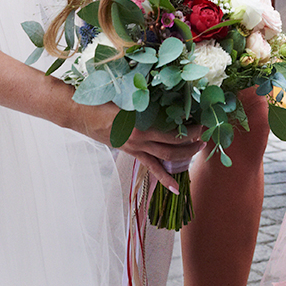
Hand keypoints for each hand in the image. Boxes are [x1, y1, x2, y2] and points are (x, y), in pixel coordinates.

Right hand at [75, 103, 203, 191]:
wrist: (80, 113)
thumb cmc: (102, 100)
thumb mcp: (126, 98)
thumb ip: (146, 101)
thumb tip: (167, 97)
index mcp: (139, 127)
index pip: (172, 133)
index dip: (190, 131)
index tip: (203, 124)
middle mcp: (139, 141)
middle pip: (173, 148)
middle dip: (192, 144)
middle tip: (206, 136)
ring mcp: (135, 149)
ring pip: (165, 159)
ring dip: (184, 156)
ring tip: (199, 151)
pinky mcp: (130, 152)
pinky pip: (151, 167)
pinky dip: (164, 178)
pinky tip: (176, 188)